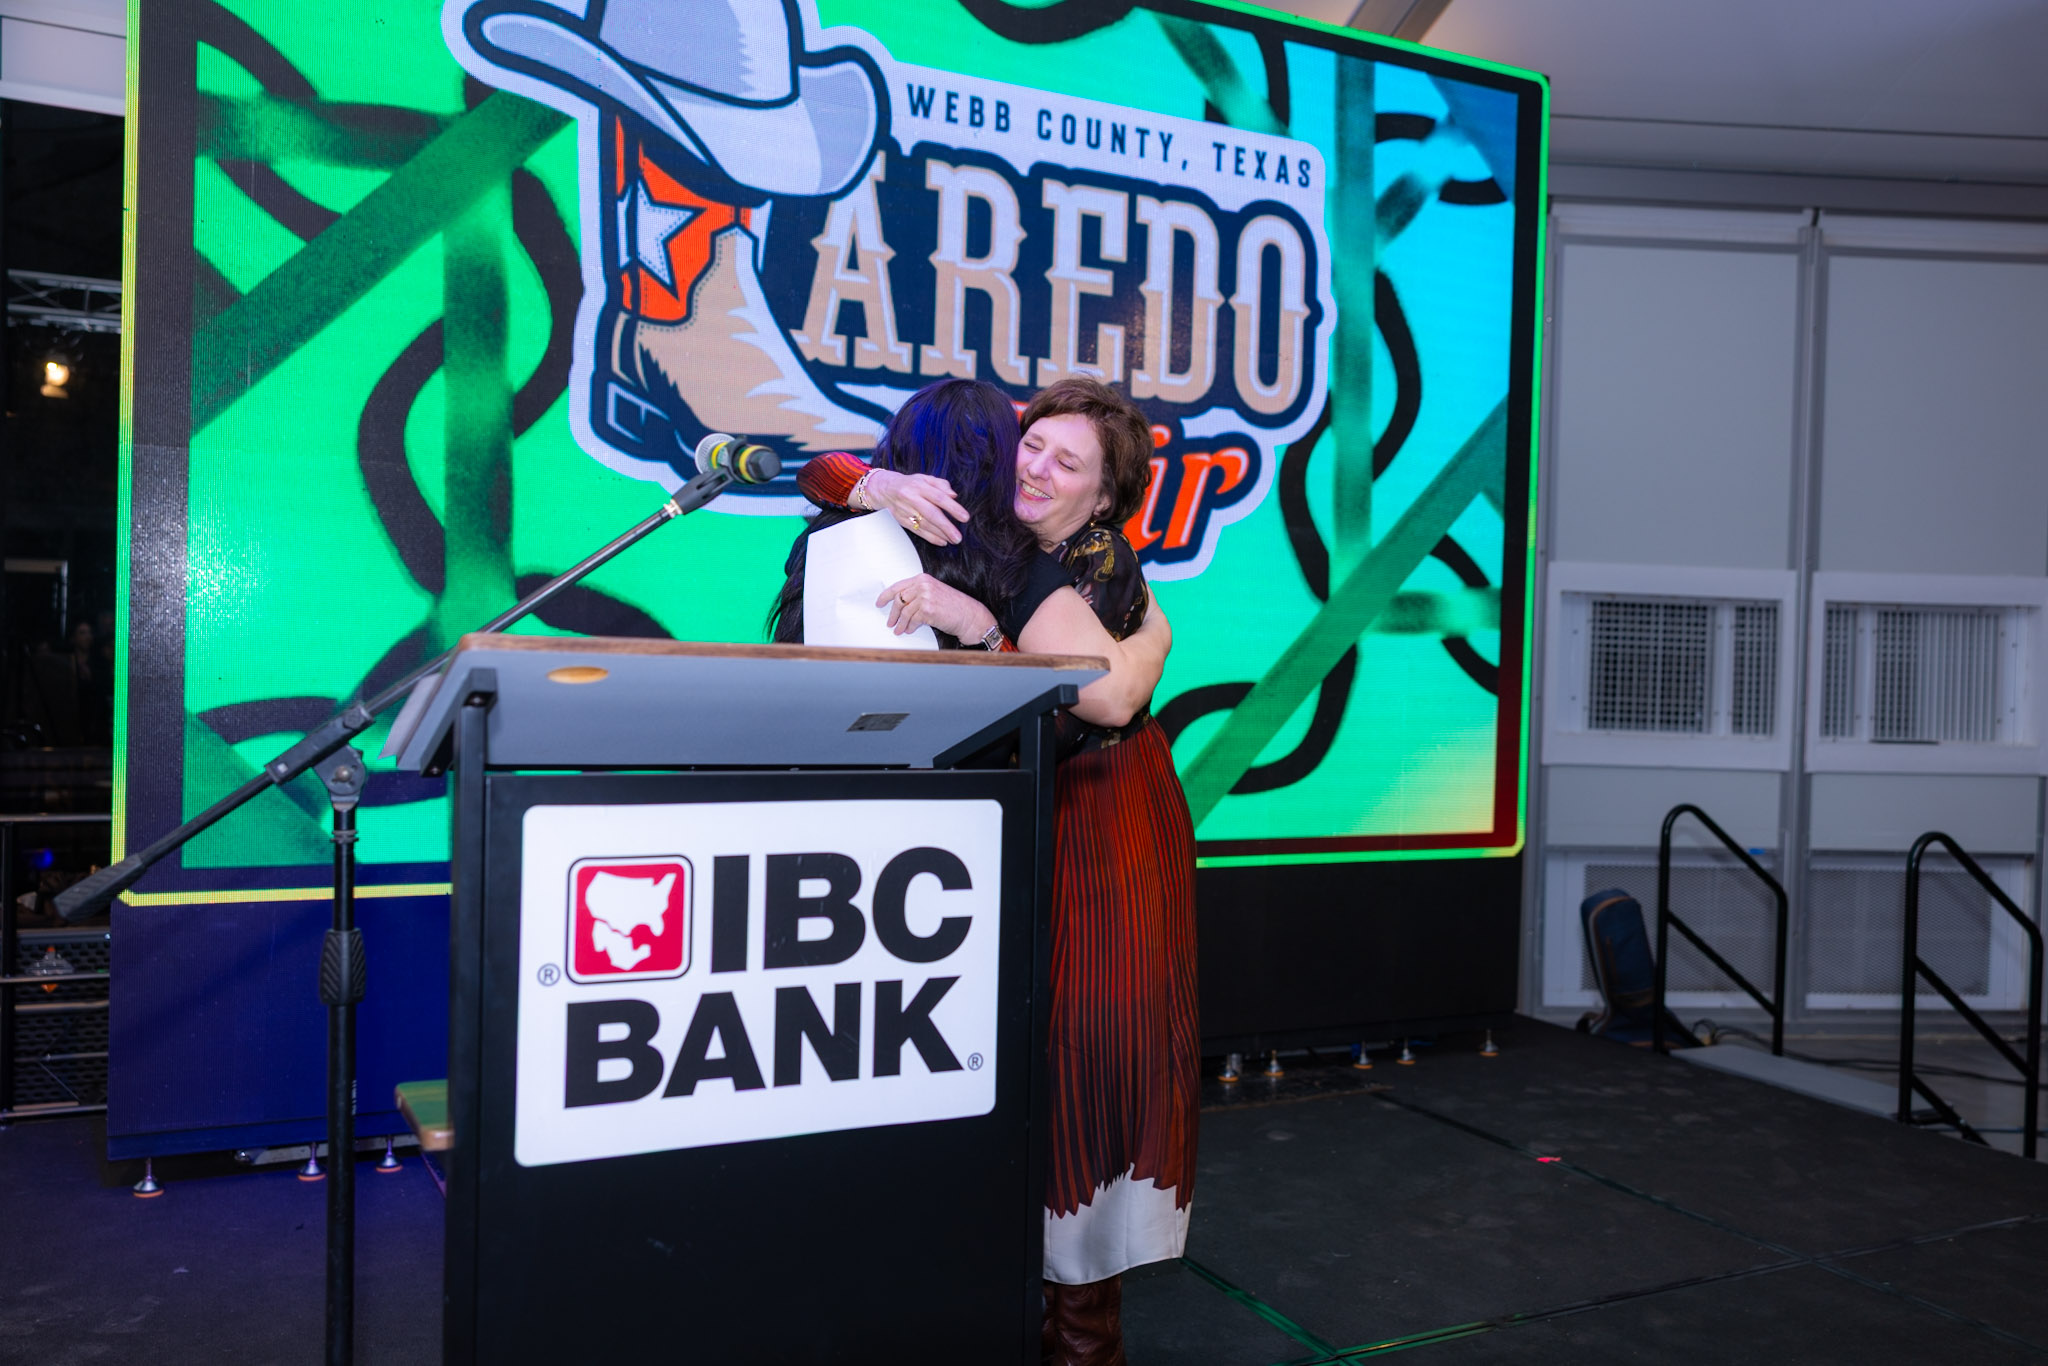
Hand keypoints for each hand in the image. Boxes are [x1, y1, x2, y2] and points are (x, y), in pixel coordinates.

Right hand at [867, 469, 968, 545]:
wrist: (884, 489)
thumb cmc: (909, 484)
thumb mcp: (924, 478)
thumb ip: (940, 484)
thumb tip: (953, 495)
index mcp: (919, 486)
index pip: (939, 497)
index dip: (953, 508)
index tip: (964, 517)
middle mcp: (912, 498)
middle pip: (931, 514)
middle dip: (946, 526)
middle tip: (958, 537)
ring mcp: (905, 511)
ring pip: (925, 525)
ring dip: (940, 534)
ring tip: (953, 540)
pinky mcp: (902, 520)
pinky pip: (917, 531)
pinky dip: (931, 538)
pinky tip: (942, 541)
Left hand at [879, 574, 997, 642]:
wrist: (969, 616)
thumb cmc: (954, 606)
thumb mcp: (934, 593)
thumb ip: (918, 594)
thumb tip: (900, 604)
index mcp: (923, 579)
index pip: (898, 586)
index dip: (885, 595)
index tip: (879, 602)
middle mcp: (923, 585)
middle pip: (898, 599)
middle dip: (892, 613)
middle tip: (890, 622)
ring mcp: (925, 597)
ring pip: (904, 612)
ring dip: (900, 624)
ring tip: (899, 630)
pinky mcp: (927, 610)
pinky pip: (912, 621)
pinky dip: (909, 627)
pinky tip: (909, 630)